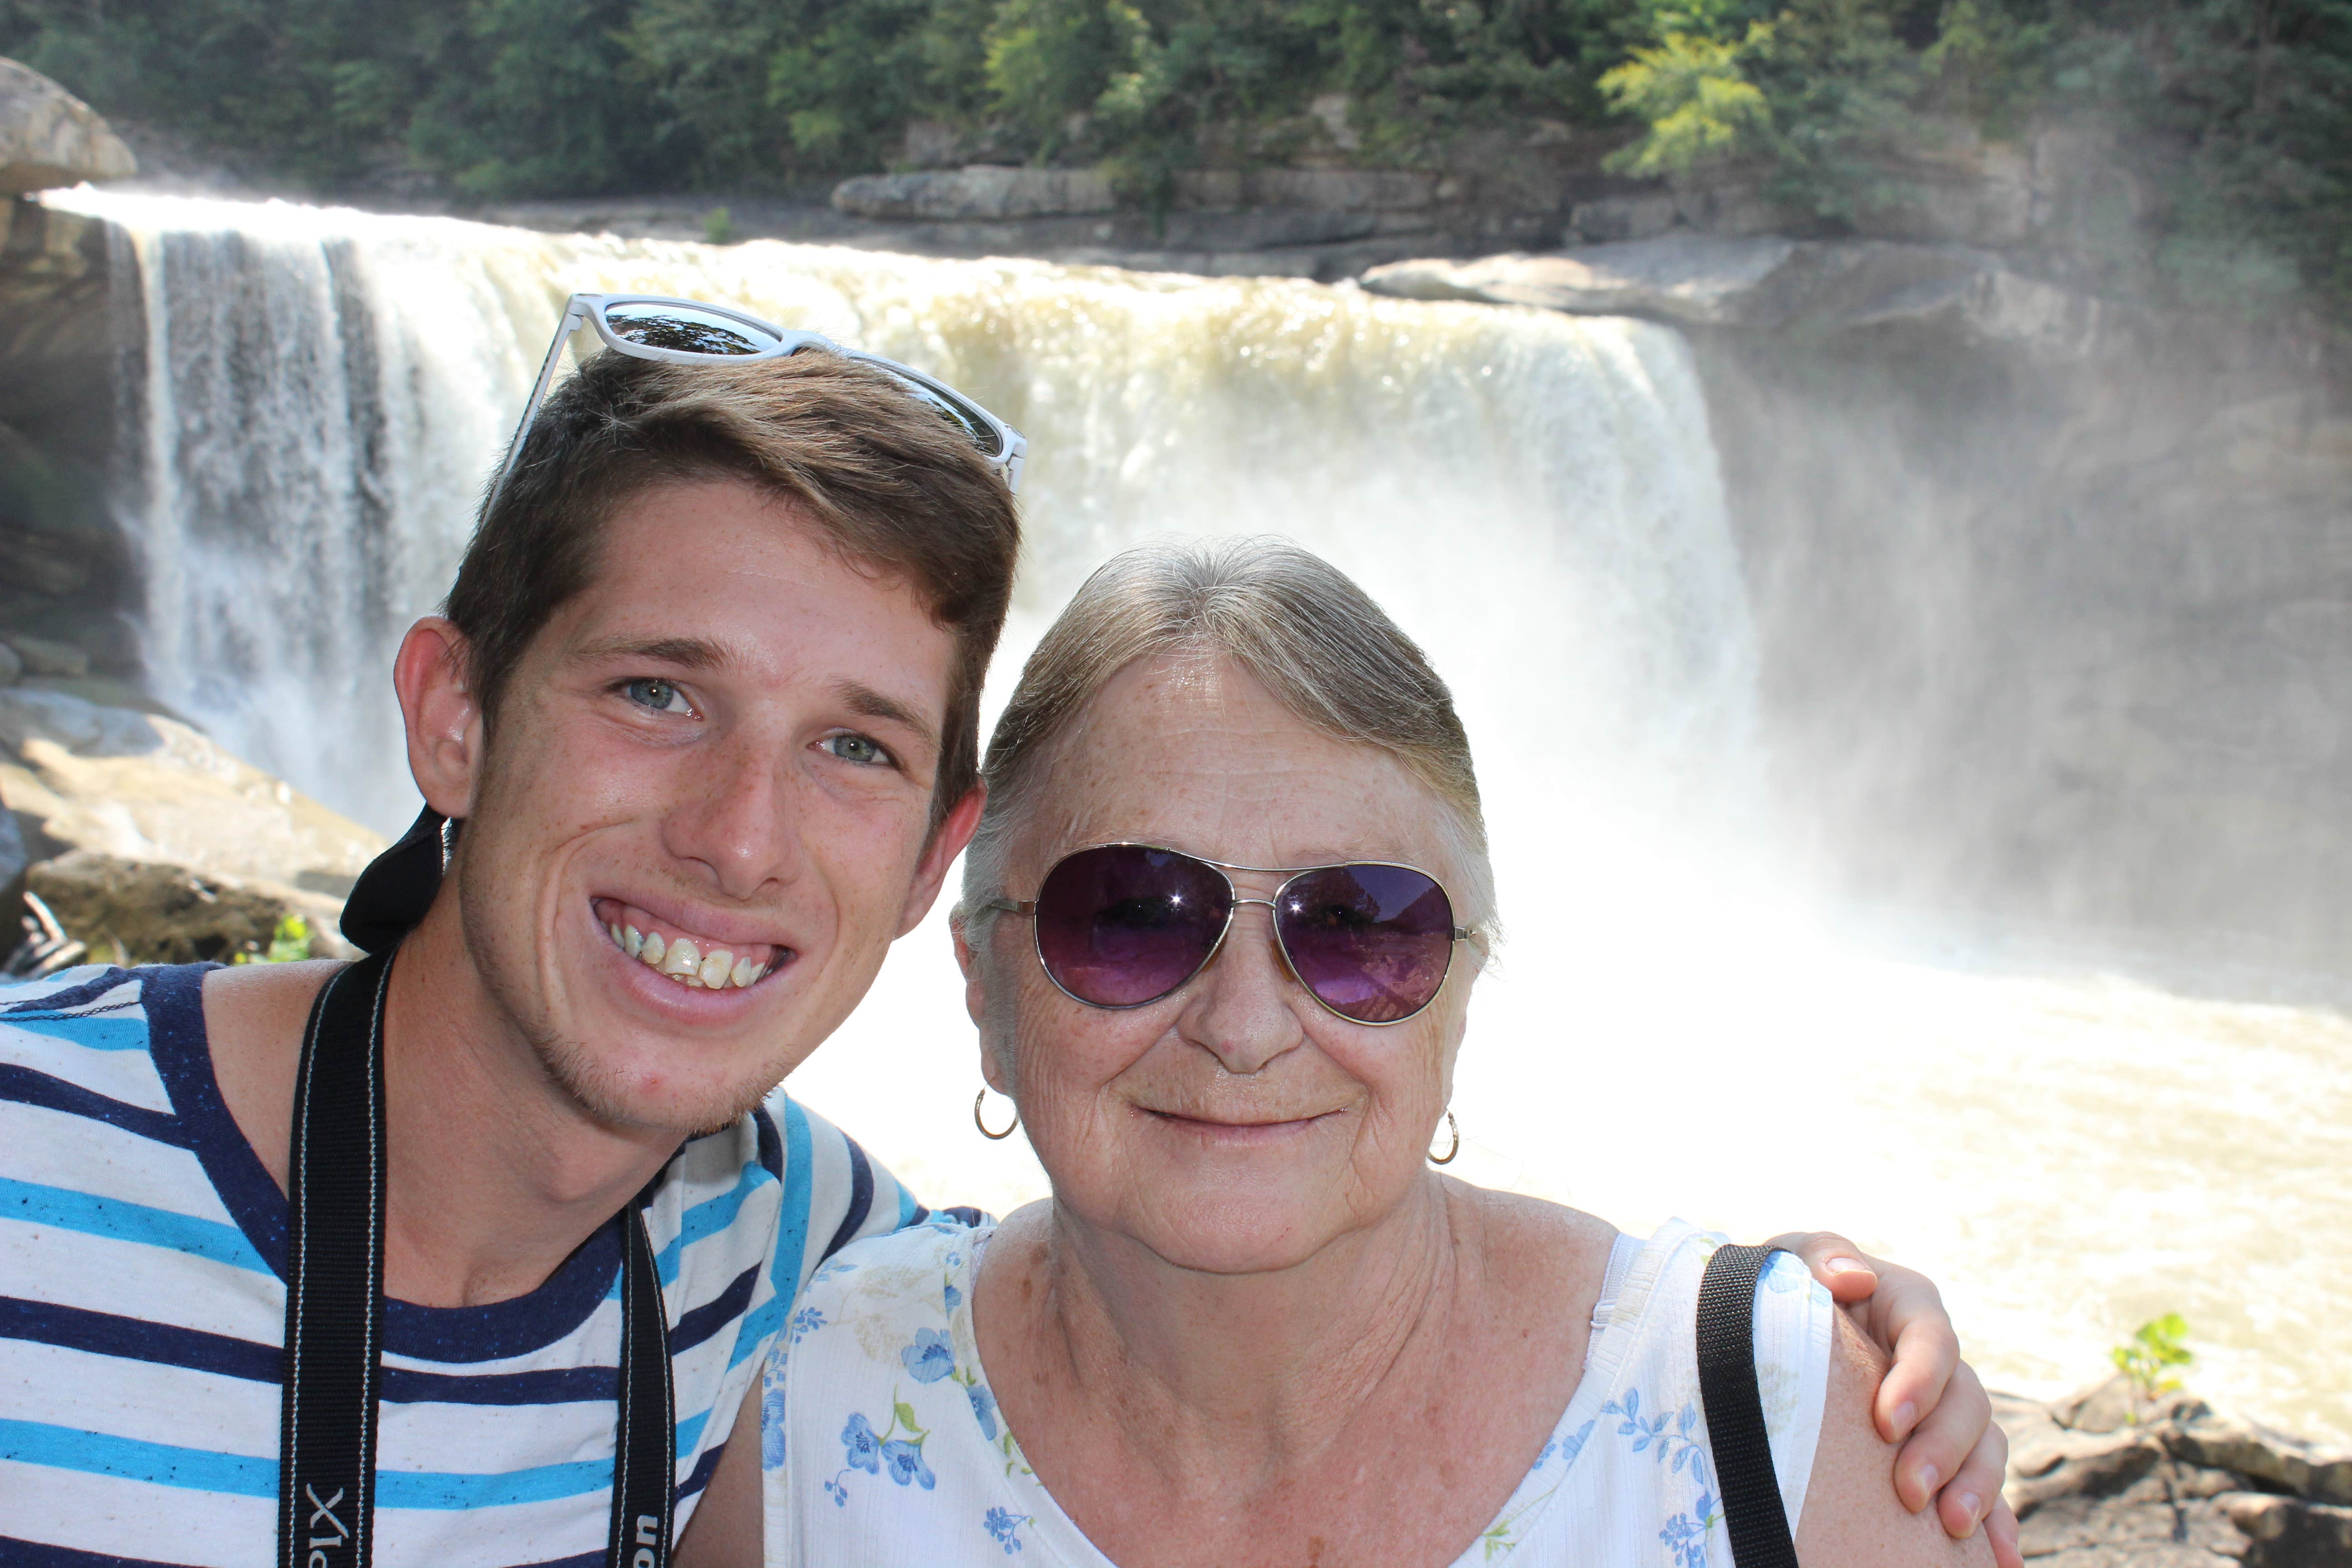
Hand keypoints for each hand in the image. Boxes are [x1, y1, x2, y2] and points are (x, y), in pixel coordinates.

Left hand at [1771, 1231, 2022, 1567]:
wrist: (1776, 1331)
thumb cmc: (1785, 1287)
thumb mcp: (1792, 1259)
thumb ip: (1821, 1255)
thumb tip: (1855, 1277)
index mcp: (1910, 1306)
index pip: (1933, 1342)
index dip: (1919, 1383)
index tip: (1885, 1424)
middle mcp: (1938, 1359)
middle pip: (1966, 1403)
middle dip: (1943, 1450)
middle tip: (1910, 1492)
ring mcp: (1945, 1408)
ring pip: (1984, 1447)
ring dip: (1977, 1488)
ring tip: (1952, 1527)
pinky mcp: (1944, 1451)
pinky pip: (1983, 1487)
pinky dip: (1997, 1522)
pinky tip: (1999, 1559)